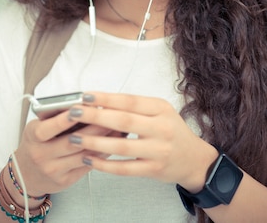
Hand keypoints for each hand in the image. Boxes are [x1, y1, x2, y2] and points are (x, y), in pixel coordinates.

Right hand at [13, 109, 120, 196]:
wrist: (27, 176)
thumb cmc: (36, 145)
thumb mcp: (37, 127)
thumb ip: (55, 116)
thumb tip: (82, 103)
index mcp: (33, 137)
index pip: (48, 128)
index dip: (64, 119)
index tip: (79, 108)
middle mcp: (41, 155)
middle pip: (72, 142)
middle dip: (93, 128)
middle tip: (110, 116)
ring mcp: (54, 170)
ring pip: (83, 154)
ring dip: (102, 141)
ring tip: (117, 128)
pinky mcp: (65, 180)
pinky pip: (87, 165)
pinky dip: (101, 153)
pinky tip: (112, 143)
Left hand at [66, 92, 218, 191]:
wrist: (194, 159)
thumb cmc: (170, 131)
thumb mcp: (159, 112)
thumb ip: (134, 107)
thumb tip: (99, 102)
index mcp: (161, 108)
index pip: (130, 101)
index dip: (106, 98)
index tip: (85, 95)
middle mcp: (162, 128)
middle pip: (124, 121)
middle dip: (95, 116)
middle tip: (73, 113)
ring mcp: (159, 150)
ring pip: (122, 146)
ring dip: (95, 142)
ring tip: (74, 138)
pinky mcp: (154, 170)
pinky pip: (125, 168)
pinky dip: (105, 164)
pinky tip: (88, 159)